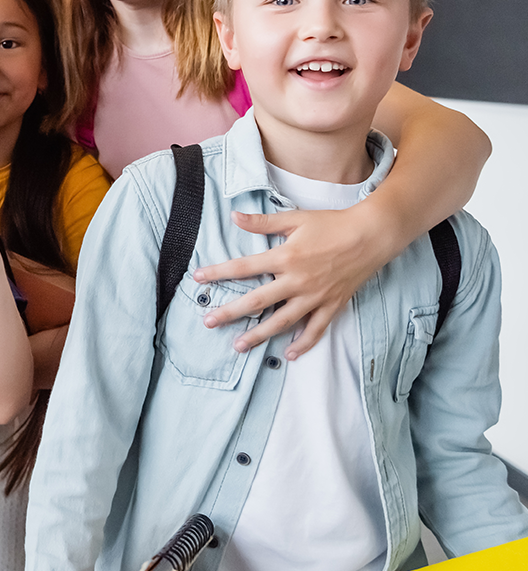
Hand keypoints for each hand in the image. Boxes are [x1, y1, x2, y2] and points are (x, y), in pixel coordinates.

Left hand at [194, 200, 391, 359]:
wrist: (372, 235)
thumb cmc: (332, 224)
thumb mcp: (294, 219)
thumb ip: (262, 222)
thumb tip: (234, 216)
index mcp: (285, 257)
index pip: (243, 267)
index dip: (218, 272)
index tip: (198, 278)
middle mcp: (297, 280)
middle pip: (257, 301)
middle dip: (230, 313)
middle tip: (208, 322)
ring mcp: (315, 296)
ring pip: (282, 321)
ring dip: (259, 335)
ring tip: (238, 346)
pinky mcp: (332, 305)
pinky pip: (315, 330)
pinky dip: (302, 343)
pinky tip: (288, 354)